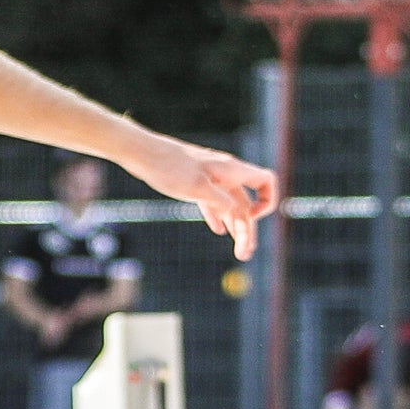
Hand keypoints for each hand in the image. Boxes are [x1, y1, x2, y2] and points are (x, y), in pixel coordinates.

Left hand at [133, 136, 279, 257]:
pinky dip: (218, 216)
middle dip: (248, 229)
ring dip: (236, 228)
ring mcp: (211, 178)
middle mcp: (226, 174)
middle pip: (247, 203)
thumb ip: (220, 201)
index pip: (265, 180)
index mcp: (231, 171)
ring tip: (238, 251)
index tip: (252, 217)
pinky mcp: (196, 182)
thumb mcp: (197, 188)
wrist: (142, 153)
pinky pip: (214, 201)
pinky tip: (217, 230)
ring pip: (231, 205)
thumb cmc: (169, 168)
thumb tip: (235, 213)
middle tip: (244, 255)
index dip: (266, 200)